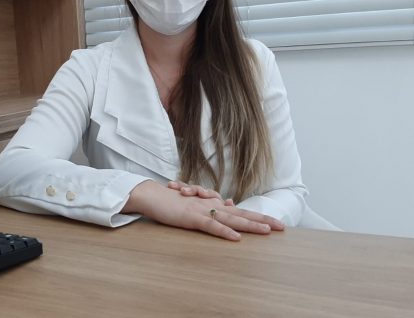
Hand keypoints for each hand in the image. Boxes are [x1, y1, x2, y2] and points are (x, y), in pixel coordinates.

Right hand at [123, 180, 283, 240]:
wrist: (152, 195)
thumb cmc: (172, 200)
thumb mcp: (195, 202)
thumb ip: (213, 203)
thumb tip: (232, 203)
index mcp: (212, 203)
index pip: (239, 210)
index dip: (257, 216)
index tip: (274, 223)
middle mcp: (211, 205)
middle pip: (241, 213)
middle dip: (262, 220)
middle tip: (281, 227)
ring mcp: (202, 210)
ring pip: (230, 219)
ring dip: (249, 225)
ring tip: (266, 231)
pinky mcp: (192, 217)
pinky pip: (211, 226)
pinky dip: (224, 232)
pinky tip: (236, 238)